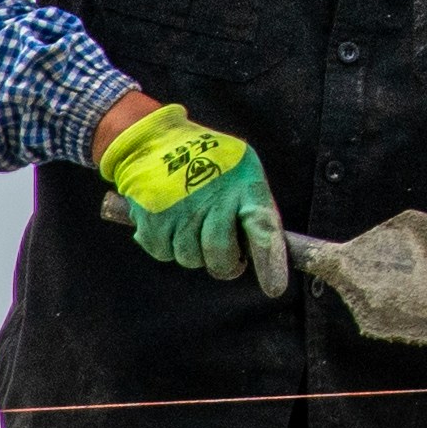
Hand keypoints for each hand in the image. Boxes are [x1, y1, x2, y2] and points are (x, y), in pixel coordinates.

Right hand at [88, 96, 281, 285]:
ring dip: (192, 251)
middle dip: (225, 264)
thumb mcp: (241, 168)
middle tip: (226, 255)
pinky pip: (163, 253)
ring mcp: (181, 210)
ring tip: (192, 223)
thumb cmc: (208, 159)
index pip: (263, 229)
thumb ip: (252, 207)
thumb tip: (263, 254)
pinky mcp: (152, 218)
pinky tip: (169, 220)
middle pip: (221, 256)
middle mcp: (214, 199)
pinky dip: (166, 244)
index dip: (270, 261)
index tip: (274, 289)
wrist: (153, 139)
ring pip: (190, 259)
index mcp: (244, 186)